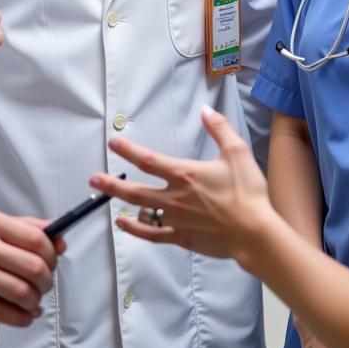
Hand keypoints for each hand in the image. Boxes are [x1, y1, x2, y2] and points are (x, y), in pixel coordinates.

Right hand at [0, 208, 62, 326]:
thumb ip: (13, 224)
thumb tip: (51, 232)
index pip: (37, 237)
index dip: (53, 252)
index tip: (54, 258)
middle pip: (34, 266)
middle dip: (47, 279)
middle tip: (45, 282)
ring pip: (21, 291)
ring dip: (35, 300)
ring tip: (34, 301)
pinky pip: (1, 312)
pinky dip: (20, 318)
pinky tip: (24, 316)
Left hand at [90, 107, 275, 263]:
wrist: (255, 232)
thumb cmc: (248, 192)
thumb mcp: (236, 152)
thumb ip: (219, 128)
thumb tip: (206, 109)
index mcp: (185, 174)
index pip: (148, 160)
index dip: (128, 151)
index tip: (113, 144)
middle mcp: (174, 197)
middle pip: (134, 189)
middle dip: (111, 183)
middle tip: (94, 177)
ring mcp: (175, 219)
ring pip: (140, 211)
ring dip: (120, 203)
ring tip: (103, 197)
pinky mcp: (181, 237)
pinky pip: (152, 234)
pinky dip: (135, 229)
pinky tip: (124, 224)